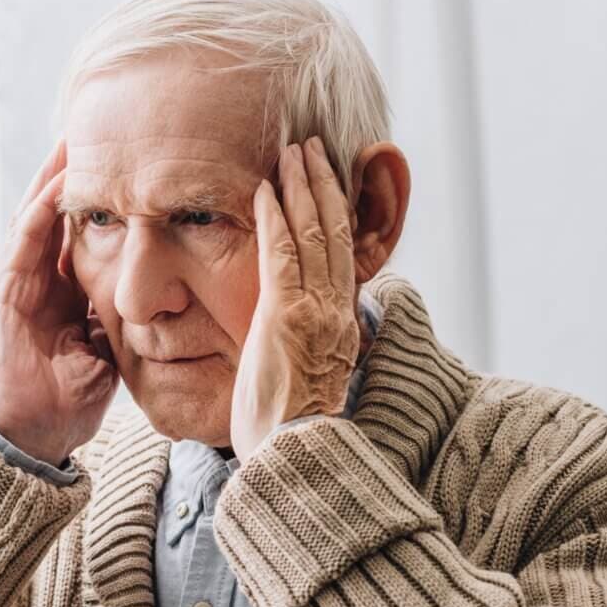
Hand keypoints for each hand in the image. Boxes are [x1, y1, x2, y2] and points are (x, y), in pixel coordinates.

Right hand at [0, 138, 119, 465]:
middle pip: (54, 219)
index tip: (121, 175)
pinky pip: (24, 243)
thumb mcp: (102, 356)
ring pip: (36, 219)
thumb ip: (111, 324)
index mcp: (58, 299)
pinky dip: (42, 211)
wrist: (30, 436)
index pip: (77, 241)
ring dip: (54, 181)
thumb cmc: (65, 405)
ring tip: (75, 142)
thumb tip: (141, 305)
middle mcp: (34, 285)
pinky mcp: (3, 294)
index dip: (95, 208)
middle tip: (93, 137)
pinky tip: (62, 183)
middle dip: (71, 180)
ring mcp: (15, 286)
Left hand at [230, 136, 361, 463]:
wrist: (294, 458)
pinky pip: (282, 255)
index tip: (327, 185)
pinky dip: (275, 219)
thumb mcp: (313, 382)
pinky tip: (264, 191)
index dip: (337, 216)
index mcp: (343, 327)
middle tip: (313, 149)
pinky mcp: (285, 317)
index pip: (342, 258)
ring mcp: (313, 311)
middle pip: (336, 235)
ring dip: (302, 188)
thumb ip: (312, 350)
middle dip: (324, 187)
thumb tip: (309, 340)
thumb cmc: (294, 432)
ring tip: (293, 153)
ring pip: (314, 235)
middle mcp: (336, 312)